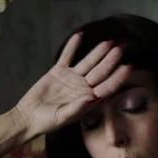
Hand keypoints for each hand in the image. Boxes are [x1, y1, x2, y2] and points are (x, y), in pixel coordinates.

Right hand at [12, 33, 132, 136]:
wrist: (28, 117)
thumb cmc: (46, 122)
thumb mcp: (62, 118)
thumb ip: (77, 109)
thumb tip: (91, 98)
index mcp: (88, 100)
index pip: (107, 87)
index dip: (118, 77)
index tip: (129, 67)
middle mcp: (83, 88)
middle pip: (100, 71)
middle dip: (111, 60)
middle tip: (123, 47)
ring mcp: (71, 78)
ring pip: (87, 62)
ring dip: (97, 52)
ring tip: (108, 41)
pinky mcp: (58, 72)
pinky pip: (67, 56)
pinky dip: (72, 46)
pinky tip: (79, 35)